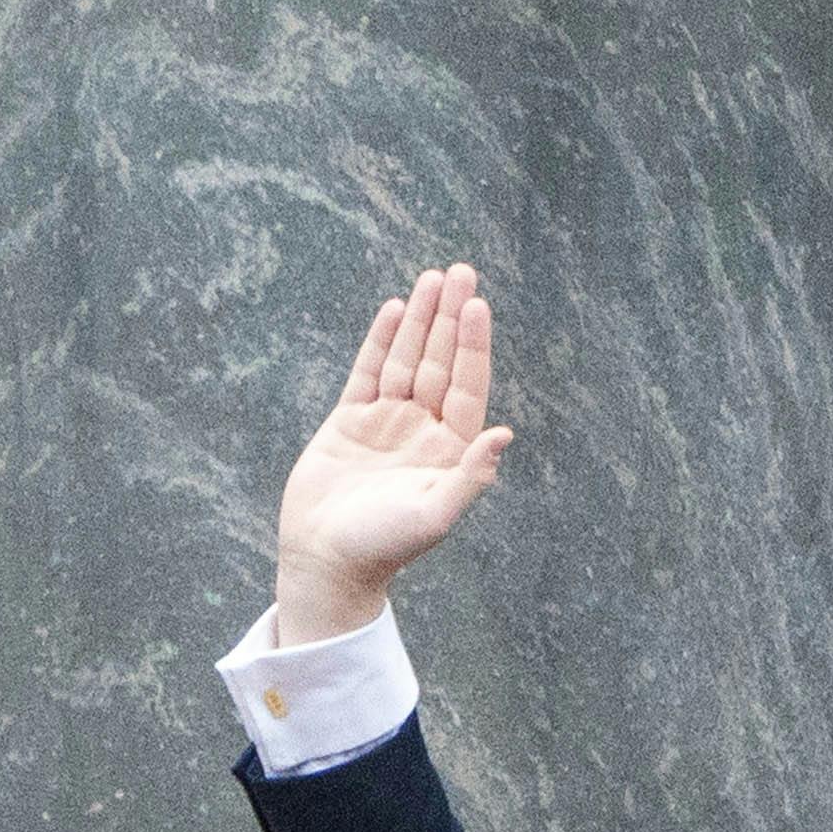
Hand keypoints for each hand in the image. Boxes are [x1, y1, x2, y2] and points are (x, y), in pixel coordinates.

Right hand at [270, 263, 518, 641]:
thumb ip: (471, 476)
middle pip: (440, 362)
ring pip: (406, 360)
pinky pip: (368, 371)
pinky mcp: (349, 422)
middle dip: (449, 317)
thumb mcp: (435, 514)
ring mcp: (387, 423)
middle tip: (460, 271)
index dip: (471, 345)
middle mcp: (423, 431)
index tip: (476, 304)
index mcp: (450, 450)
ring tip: (431, 278)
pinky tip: (394, 309)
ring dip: (419, 320)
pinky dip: (381, 341)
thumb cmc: (385, 545)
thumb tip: (505, 434)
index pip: (466, 386)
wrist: (327, 560)